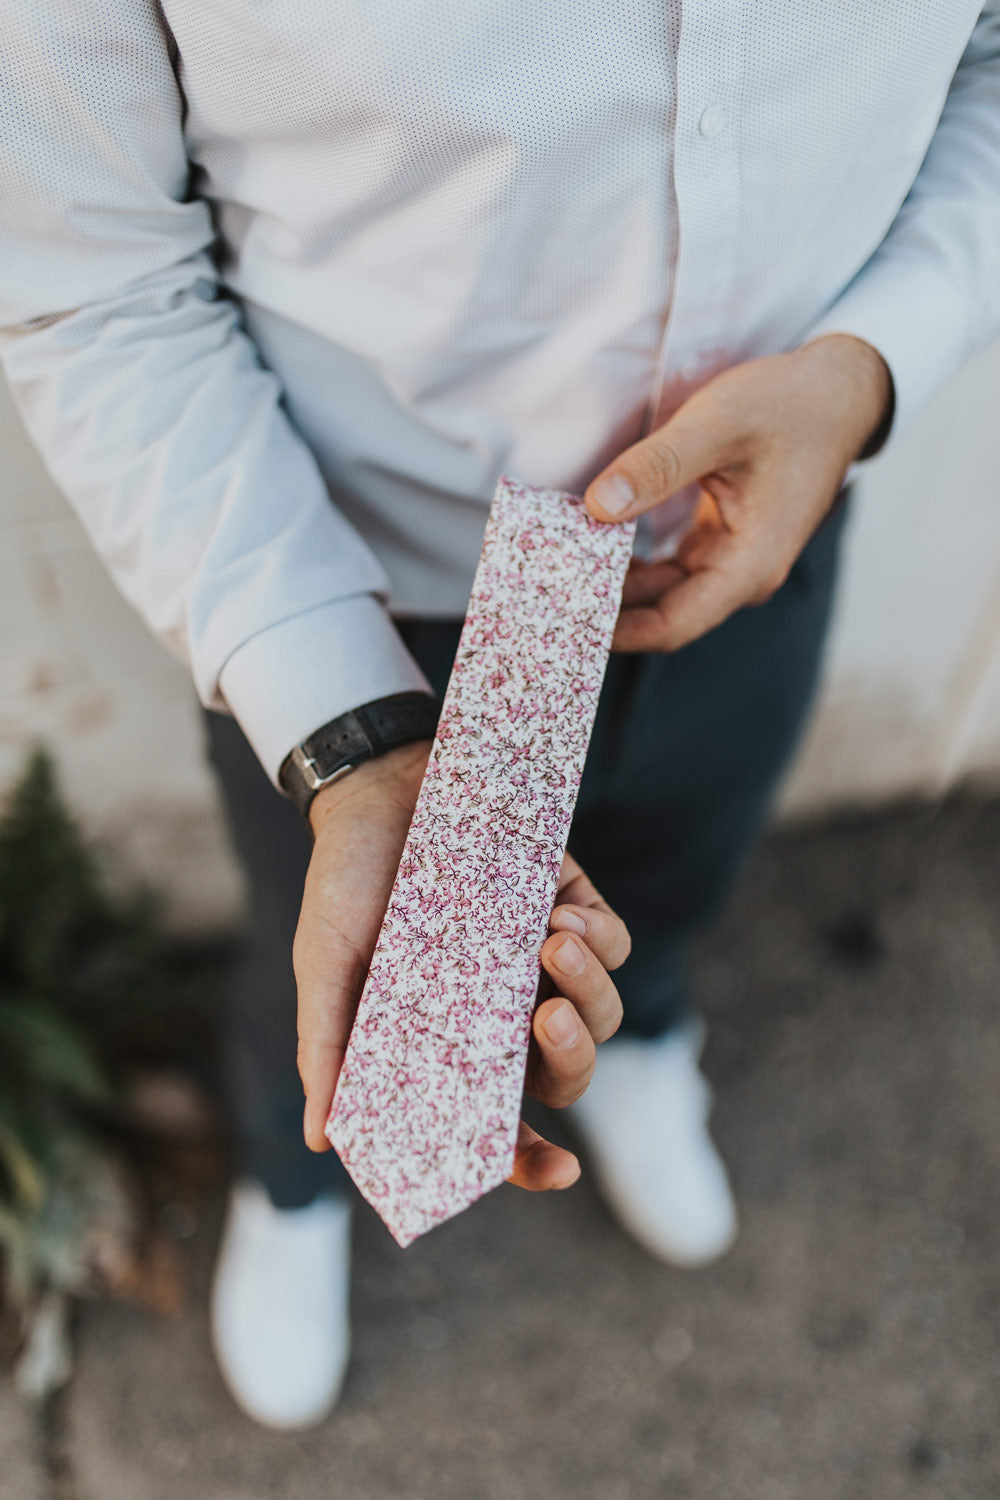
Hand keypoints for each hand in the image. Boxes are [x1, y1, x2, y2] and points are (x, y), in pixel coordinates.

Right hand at [293, 744, 629, 1189]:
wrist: (376, 786)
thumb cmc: (346, 883)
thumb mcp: (327, 966)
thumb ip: (331, 1048)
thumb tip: (325, 1141)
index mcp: (451, 1045)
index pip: (503, 1125)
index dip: (533, 1160)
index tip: (561, 1170)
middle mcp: (505, 1013)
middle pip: (568, 1073)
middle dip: (573, 1059)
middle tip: (546, 1022)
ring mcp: (543, 960)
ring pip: (604, 1012)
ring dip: (590, 992)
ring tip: (552, 945)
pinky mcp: (571, 904)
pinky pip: (615, 942)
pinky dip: (601, 940)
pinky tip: (559, 917)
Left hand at [583, 333, 892, 651]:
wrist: (839, 390)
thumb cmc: (788, 406)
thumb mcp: (717, 425)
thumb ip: (656, 468)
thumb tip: (597, 507)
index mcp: (749, 565)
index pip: (670, 624)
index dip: (613, 631)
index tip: (562, 620)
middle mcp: (743, 575)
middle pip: (661, 614)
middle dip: (604, 609)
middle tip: (542, 597)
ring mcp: (733, 561)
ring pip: (662, 593)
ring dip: (613, 586)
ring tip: (555, 574)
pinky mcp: (722, 542)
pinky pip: (669, 569)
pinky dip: (631, 563)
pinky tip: (590, 549)